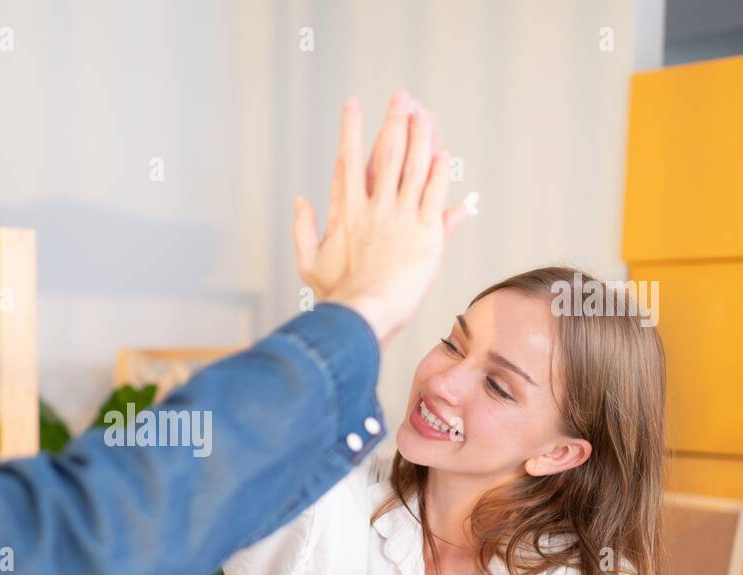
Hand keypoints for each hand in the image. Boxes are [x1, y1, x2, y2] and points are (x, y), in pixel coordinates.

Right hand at [293, 93, 475, 345]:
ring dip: (420, 135)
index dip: (351, 133)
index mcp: (346, 211)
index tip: (353, 108)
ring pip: (413, 164)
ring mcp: (400, 214)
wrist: (365, 311)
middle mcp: (374, 206)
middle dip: (392, 121)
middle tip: (399, 96)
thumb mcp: (309, 261)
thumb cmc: (336, 294)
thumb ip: (303, 228)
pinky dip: (439, 169)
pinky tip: (443, 150)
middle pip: (385, 154)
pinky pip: (434, 190)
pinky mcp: (424, 229)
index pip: (350, 163)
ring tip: (423, 111)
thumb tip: (299, 199)